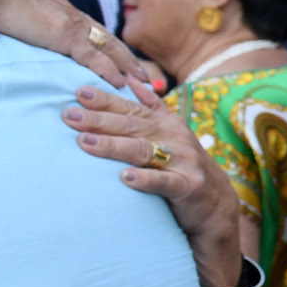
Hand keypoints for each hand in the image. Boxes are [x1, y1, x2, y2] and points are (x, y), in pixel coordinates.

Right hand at [0, 0, 141, 87]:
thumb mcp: (12, 1)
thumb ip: (20, 9)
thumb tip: (11, 14)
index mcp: (60, 6)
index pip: (92, 29)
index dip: (109, 45)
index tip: (123, 59)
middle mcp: (72, 14)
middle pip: (109, 40)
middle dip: (129, 60)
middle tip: (146, 77)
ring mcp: (71, 24)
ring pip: (110, 49)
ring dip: (129, 68)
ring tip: (144, 84)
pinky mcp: (64, 35)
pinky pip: (94, 57)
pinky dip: (110, 71)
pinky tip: (121, 83)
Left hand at [65, 81, 245, 286]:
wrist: (217, 205)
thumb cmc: (184, 167)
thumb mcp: (172, 134)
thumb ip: (153, 108)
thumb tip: (133, 81)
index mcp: (167, 124)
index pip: (132, 108)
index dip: (107, 99)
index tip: (79, 92)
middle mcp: (175, 138)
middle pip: (132, 126)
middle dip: (99, 120)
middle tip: (69, 116)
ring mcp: (184, 161)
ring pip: (143, 151)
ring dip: (113, 146)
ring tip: (85, 143)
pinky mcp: (189, 186)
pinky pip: (165, 182)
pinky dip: (146, 180)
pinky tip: (125, 178)